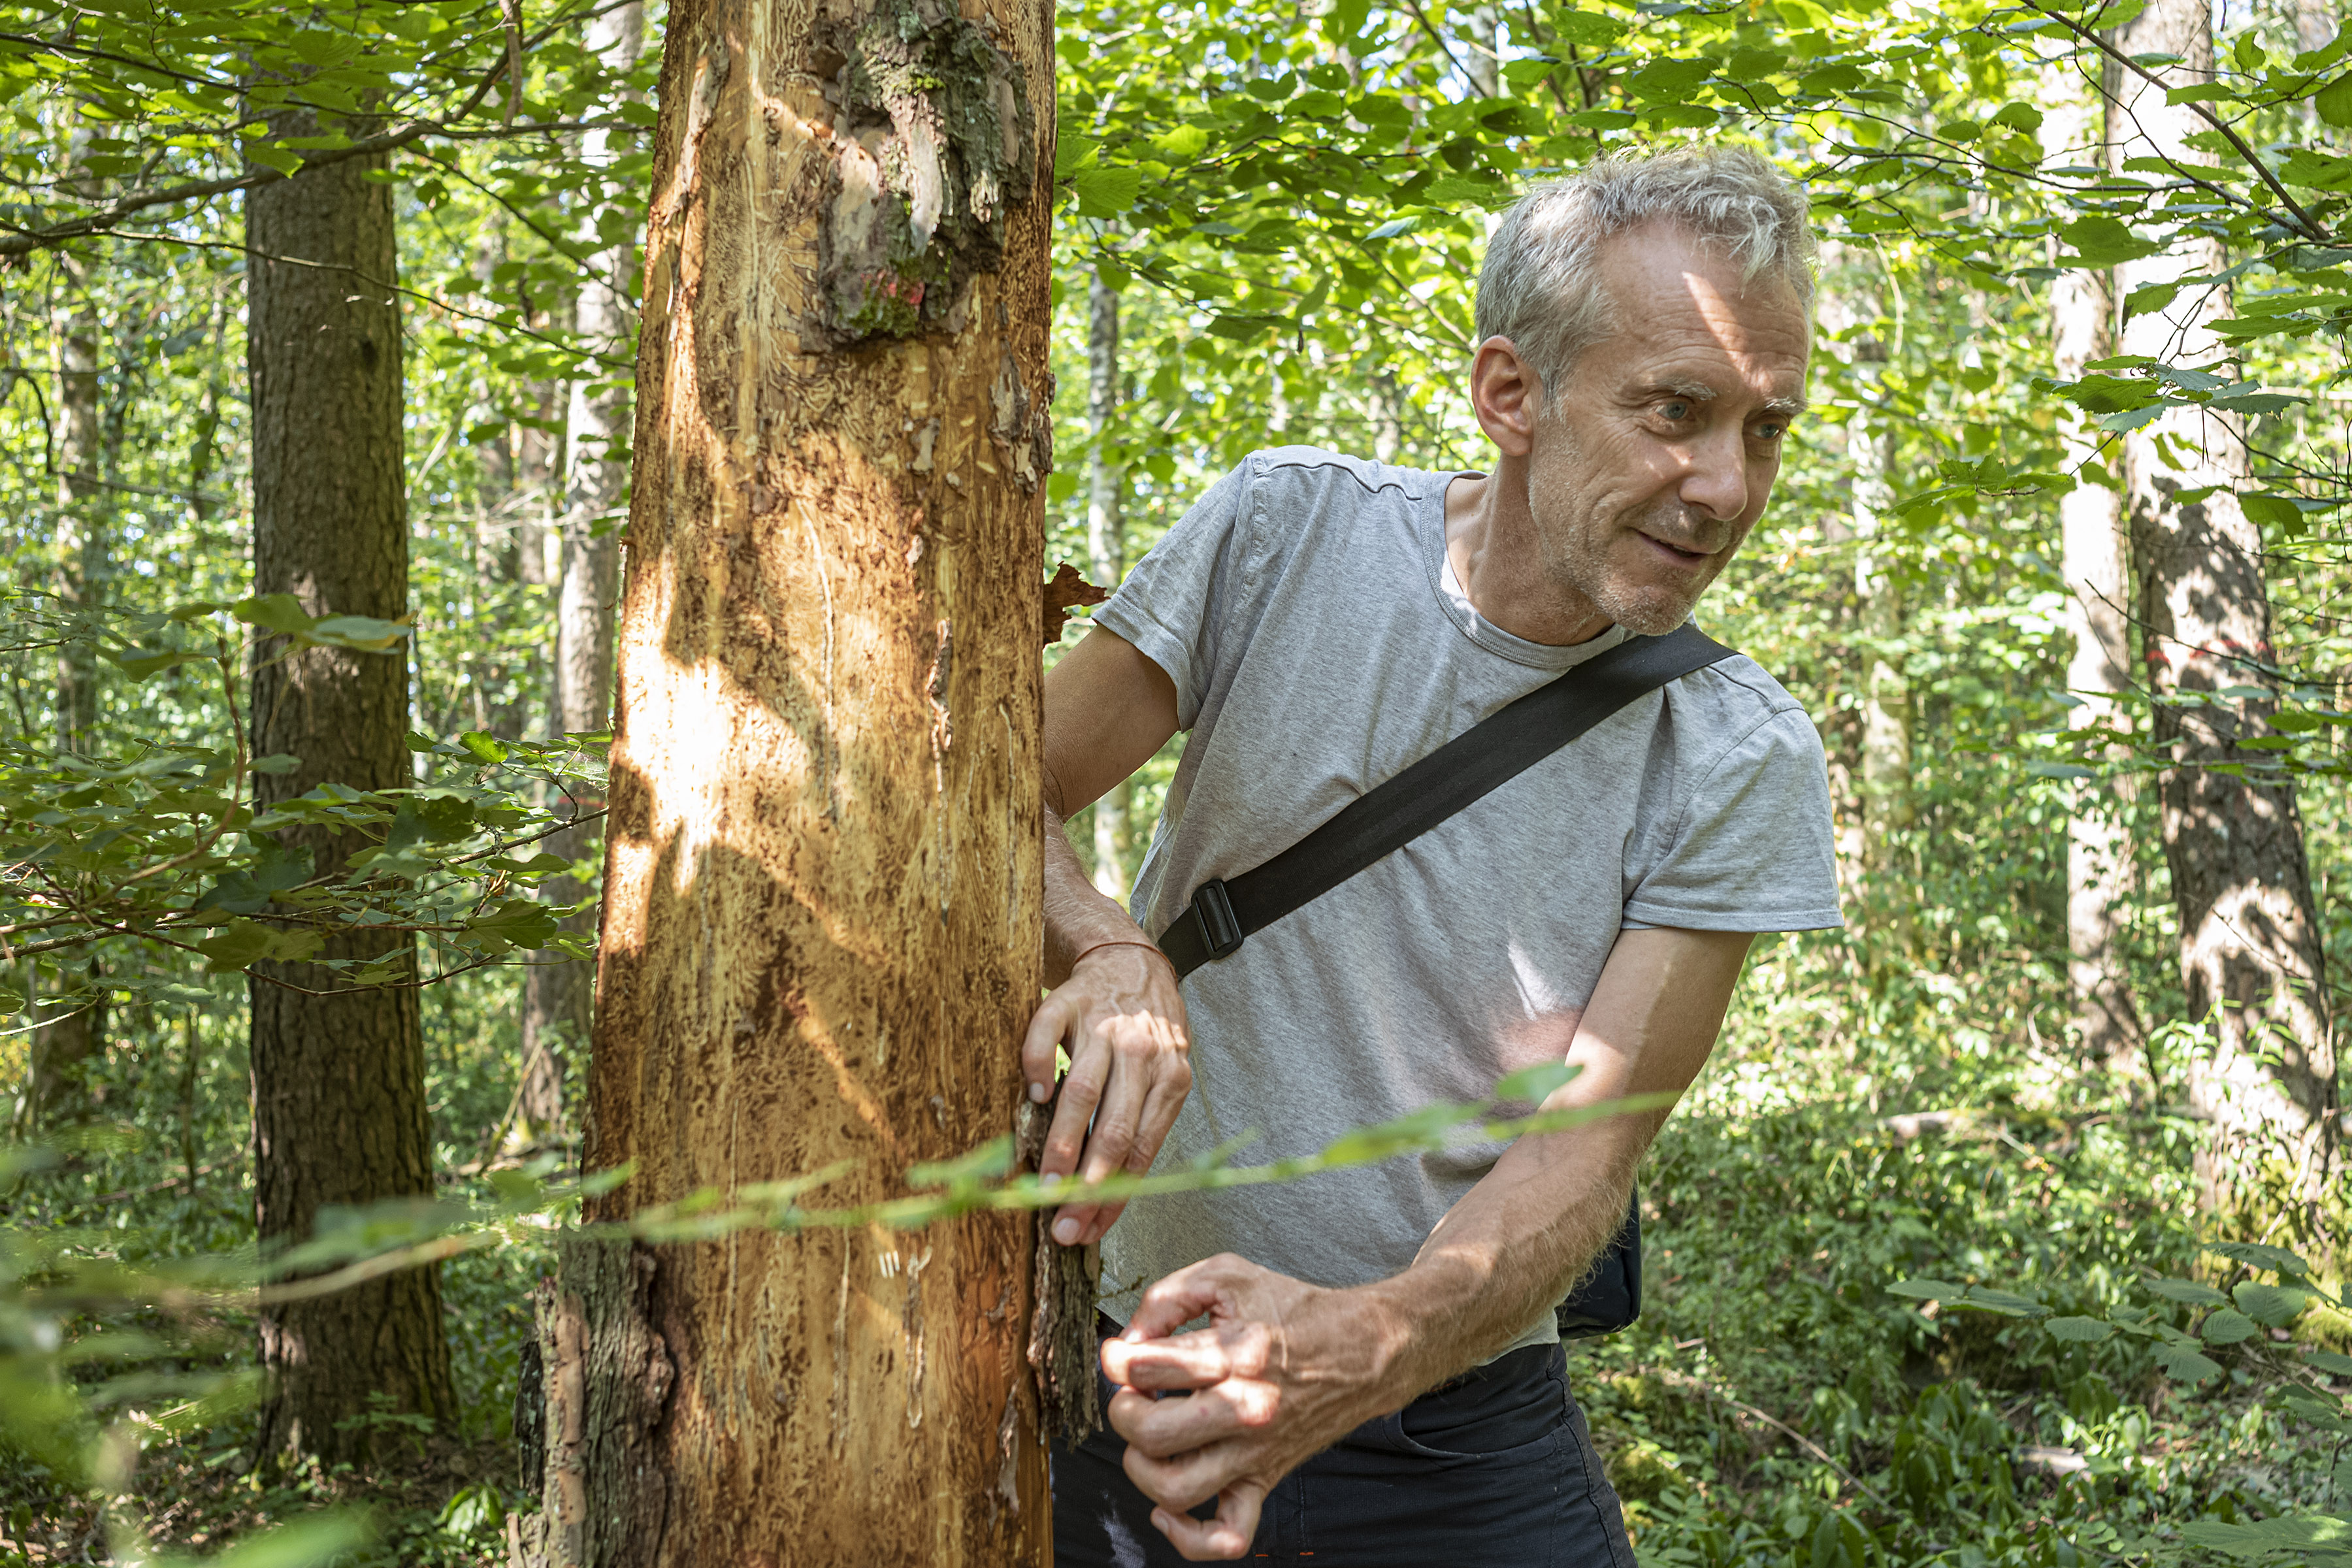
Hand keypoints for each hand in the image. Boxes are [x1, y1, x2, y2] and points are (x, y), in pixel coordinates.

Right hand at [1020, 942, 1190, 1245]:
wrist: (1132, 963)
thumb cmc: (1146, 1036)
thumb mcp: (1163, 1077)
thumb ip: (1139, 1127)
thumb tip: (1105, 1196)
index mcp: (1170, 1079)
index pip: (1141, 1150)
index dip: (1114, 1195)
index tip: (1087, 1230)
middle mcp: (1141, 1053)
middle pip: (1114, 1127)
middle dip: (1087, 1181)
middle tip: (1061, 1217)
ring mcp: (1105, 1026)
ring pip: (1083, 1090)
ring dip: (1064, 1141)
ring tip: (1045, 1181)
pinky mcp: (1068, 1000)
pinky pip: (1046, 1036)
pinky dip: (1038, 1066)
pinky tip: (1034, 1096)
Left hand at [1099, 1255, 1401, 1560]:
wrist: (1362, 1350)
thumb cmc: (1293, 1310)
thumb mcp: (1227, 1275)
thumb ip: (1168, 1298)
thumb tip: (1126, 1342)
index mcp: (1236, 1353)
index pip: (1147, 1366)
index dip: (1118, 1358)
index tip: (1121, 1354)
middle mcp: (1246, 1409)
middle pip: (1151, 1432)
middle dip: (1123, 1410)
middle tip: (1133, 1394)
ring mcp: (1255, 1453)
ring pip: (1175, 1488)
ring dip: (1142, 1466)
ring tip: (1149, 1438)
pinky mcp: (1264, 1480)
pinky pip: (1227, 1536)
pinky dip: (1187, 1537)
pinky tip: (1166, 1508)